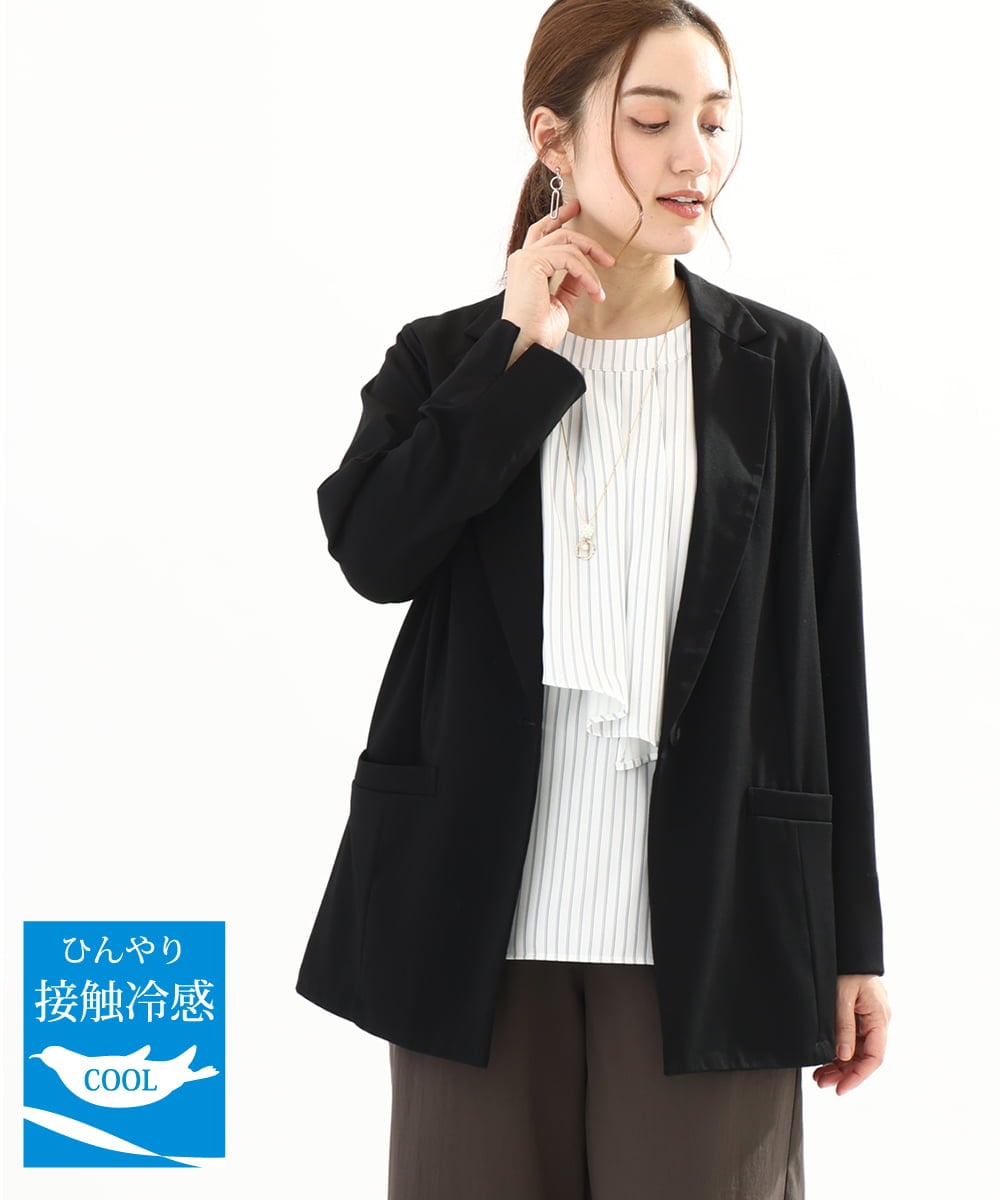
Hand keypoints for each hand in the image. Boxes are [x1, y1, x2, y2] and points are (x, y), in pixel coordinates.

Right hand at [502, 198, 614, 365]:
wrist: (526, 344)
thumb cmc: (538, 330)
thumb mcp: (560, 302)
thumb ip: (570, 283)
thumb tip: (584, 270)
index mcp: (526, 266)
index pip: (541, 231)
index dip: (557, 217)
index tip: (575, 208)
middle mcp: (522, 258)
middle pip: (560, 233)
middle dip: (588, 242)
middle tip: (608, 259)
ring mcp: (525, 258)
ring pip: (569, 245)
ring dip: (591, 269)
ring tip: (598, 292)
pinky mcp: (532, 263)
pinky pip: (570, 258)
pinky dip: (587, 274)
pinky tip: (593, 291)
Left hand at [812, 974, 890, 1093]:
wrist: (850, 951)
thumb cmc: (848, 970)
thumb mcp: (842, 997)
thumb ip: (844, 1027)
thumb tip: (843, 1056)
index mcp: (879, 1019)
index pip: (874, 1057)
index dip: (858, 1076)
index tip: (841, 1088)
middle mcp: (877, 1023)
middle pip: (864, 1058)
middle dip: (844, 1074)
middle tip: (822, 1083)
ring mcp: (869, 1021)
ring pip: (856, 1052)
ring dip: (839, 1065)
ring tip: (819, 1076)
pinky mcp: (859, 1017)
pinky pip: (851, 1041)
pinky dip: (838, 1052)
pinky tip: (824, 1061)